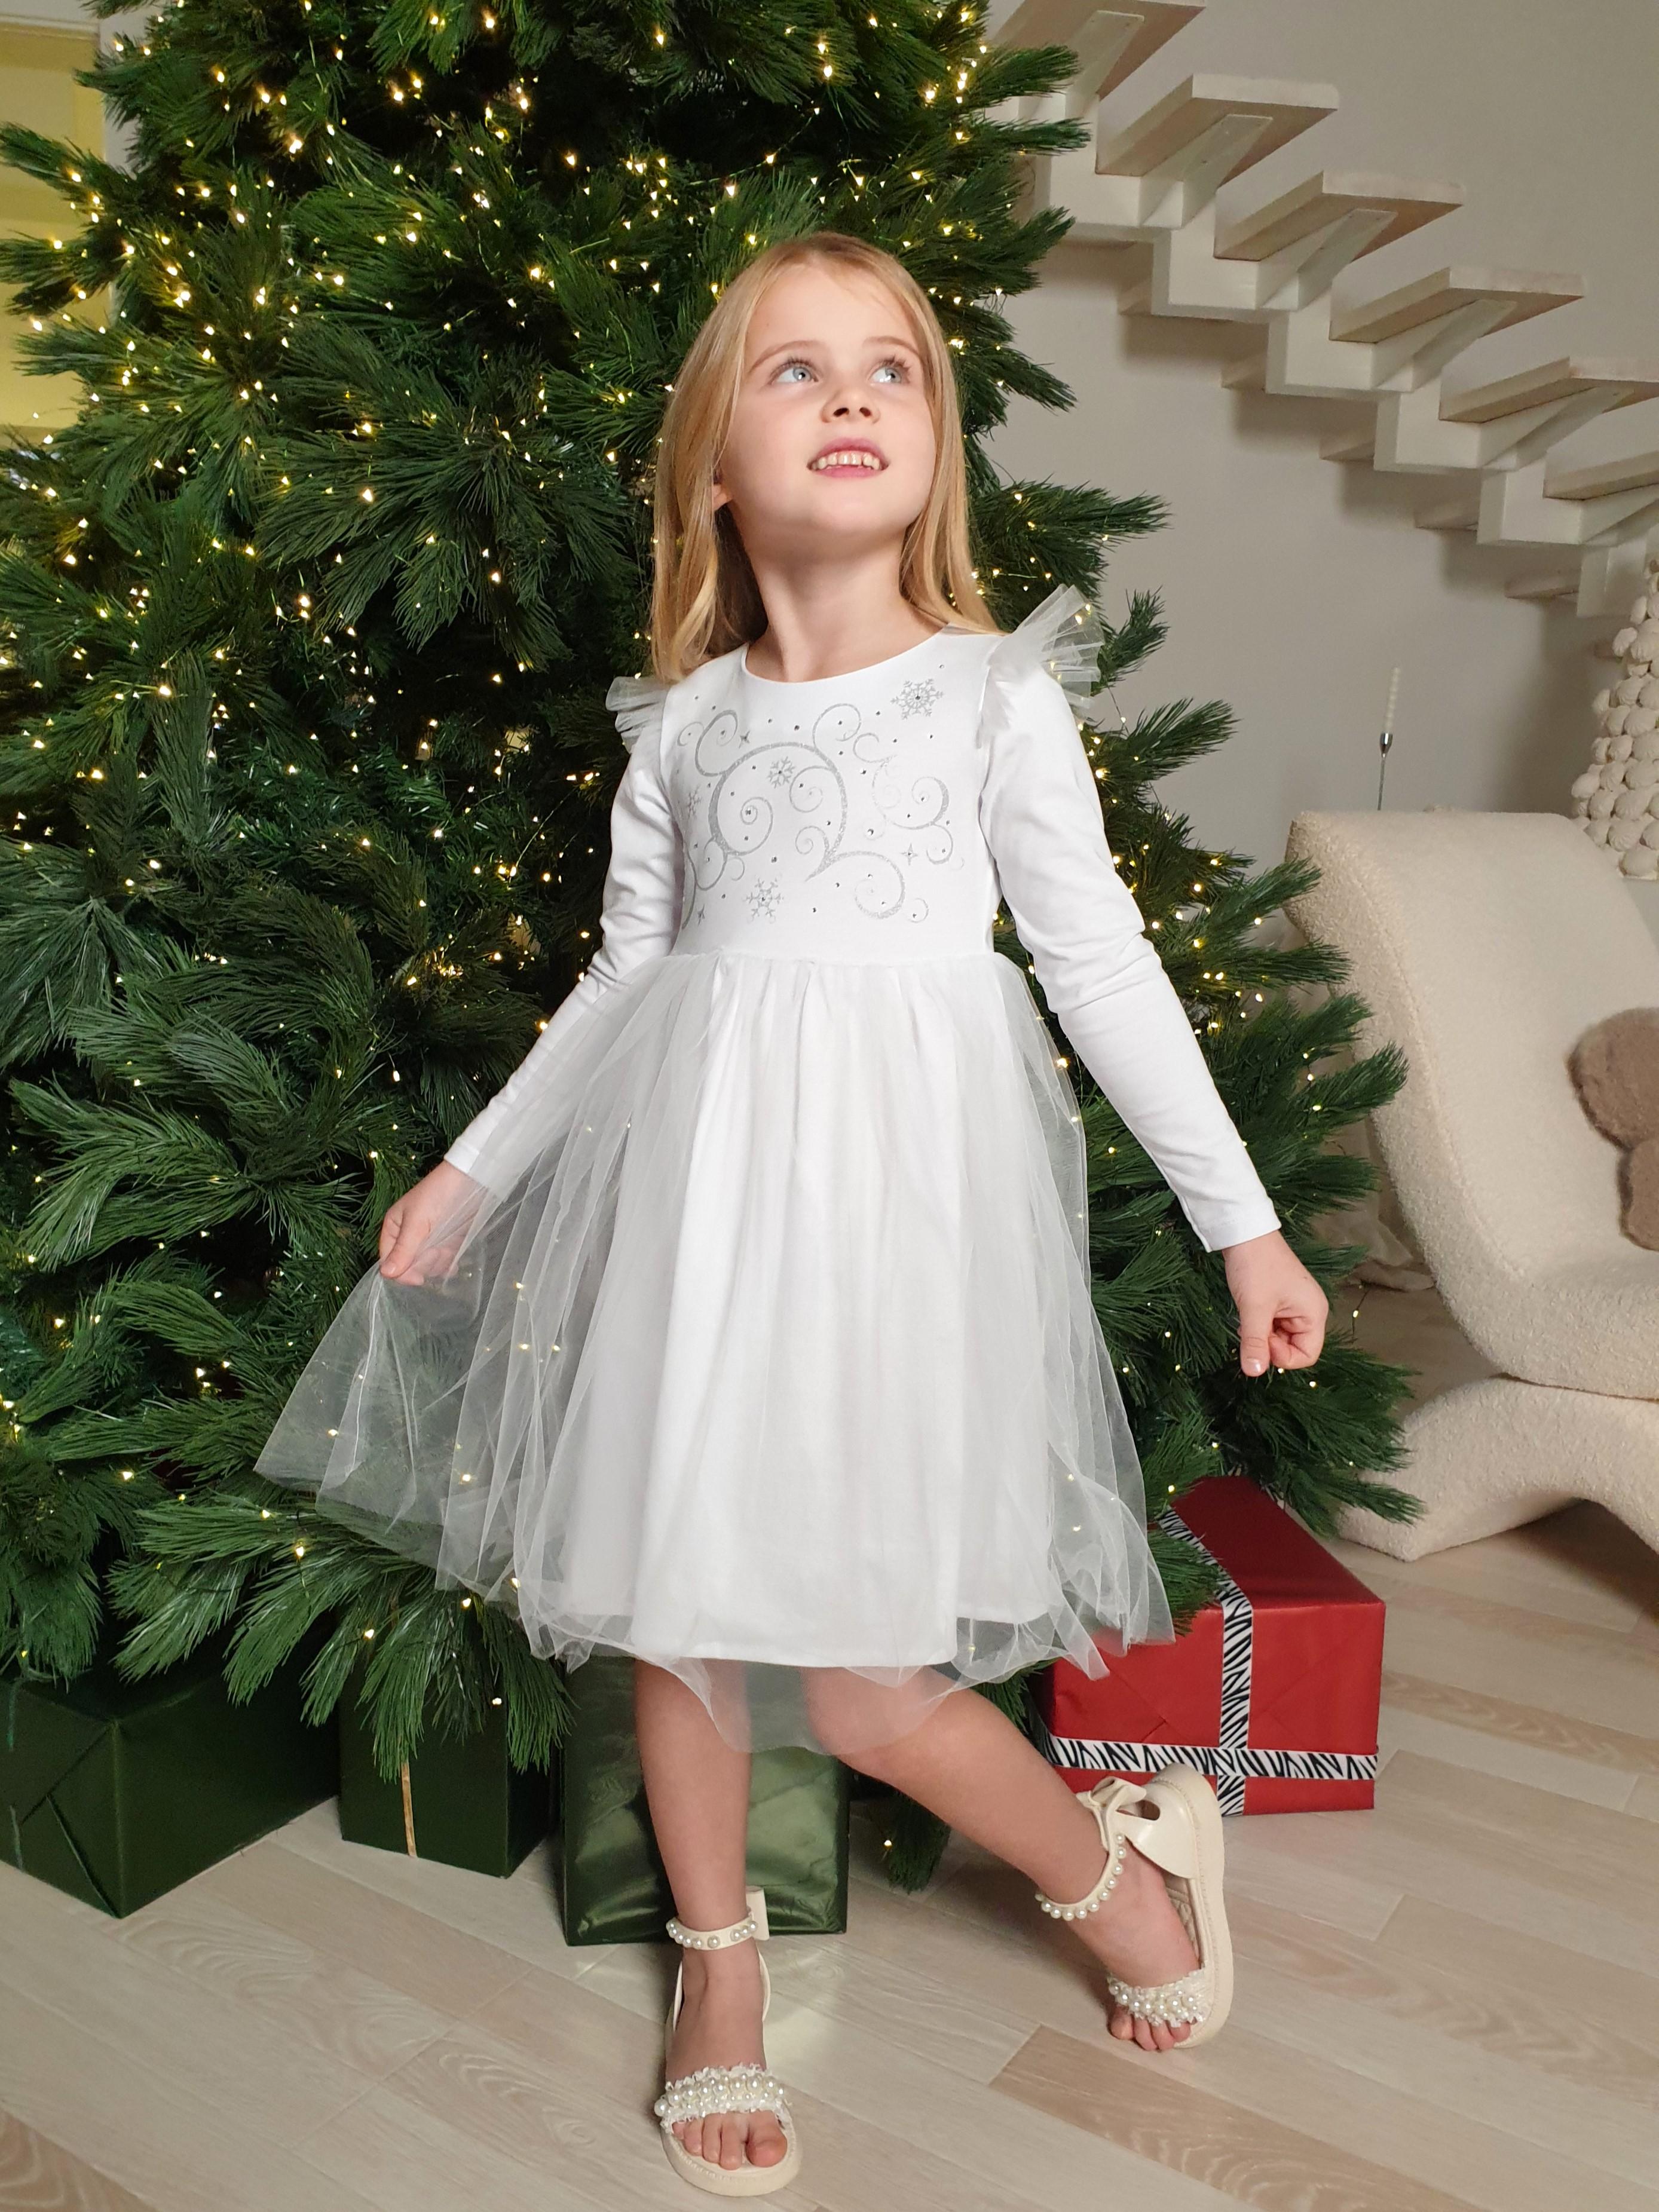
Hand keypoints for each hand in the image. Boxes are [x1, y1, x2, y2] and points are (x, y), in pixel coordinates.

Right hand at [378, 1160, 484, 1284]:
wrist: (472, 1181)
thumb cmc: (439, 1194)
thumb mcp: (417, 1222)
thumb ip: (403, 1249)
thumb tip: (385, 1273)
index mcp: (394, 1228)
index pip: (389, 1260)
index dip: (402, 1272)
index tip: (418, 1277)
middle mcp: (408, 1237)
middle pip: (408, 1267)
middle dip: (423, 1264)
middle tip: (436, 1251)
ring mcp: (428, 1241)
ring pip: (427, 1267)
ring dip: (438, 1263)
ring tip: (447, 1247)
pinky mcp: (446, 1243)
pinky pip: (443, 1263)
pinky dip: (448, 1264)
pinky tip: (455, 1259)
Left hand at [1221, 1228, 1326, 1375]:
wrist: (1244, 1232)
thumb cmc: (1255, 1266)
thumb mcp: (1254, 1308)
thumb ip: (1255, 1342)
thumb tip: (1254, 1372)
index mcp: (1314, 1313)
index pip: (1307, 1355)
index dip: (1282, 1356)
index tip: (1262, 1339)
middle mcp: (1309, 1311)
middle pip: (1294, 1347)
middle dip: (1270, 1344)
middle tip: (1251, 1327)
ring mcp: (1294, 1306)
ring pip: (1280, 1337)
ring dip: (1262, 1334)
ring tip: (1249, 1317)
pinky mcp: (1280, 1301)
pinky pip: (1272, 1325)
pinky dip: (1259, 1325)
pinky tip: (1248, 1312)